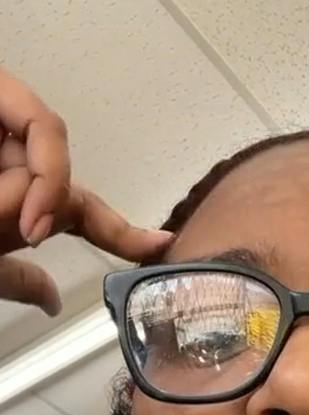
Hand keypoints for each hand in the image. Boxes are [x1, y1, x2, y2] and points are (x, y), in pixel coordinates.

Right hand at [0, 67, 171, 316]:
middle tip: (19, 230)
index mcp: (10, 195)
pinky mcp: (0, 91)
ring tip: (7, 219)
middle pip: (62, 186)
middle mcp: (6, 157)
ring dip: (29, 195)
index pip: (81, 213)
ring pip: (50, 162)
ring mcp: (1, 125)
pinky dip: (43, 171)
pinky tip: (27, 211)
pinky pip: (43, 126)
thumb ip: (14, 275)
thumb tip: (52, 300)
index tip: (163, 247)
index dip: (125, 233)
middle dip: (41, 213)